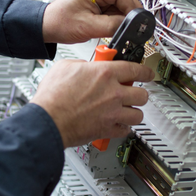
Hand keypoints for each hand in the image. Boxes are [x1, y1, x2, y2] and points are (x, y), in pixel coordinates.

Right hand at [31, 60, 154, 147]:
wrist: (47, 120)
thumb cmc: (53, 96)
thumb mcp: (65, 67)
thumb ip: (82, 65)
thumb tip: (86, 67)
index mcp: (105, 74)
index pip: (135, 70)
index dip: (145, 71)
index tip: (147, 73)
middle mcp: (113, 93)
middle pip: (142, 94)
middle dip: (139, 93)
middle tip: (133, 92)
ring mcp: (112, 113)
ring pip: (138, 114)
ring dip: (134, 111)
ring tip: (127, 109)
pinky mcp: (107, 129)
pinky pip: (125, 130)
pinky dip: (123, 127)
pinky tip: (117, 123)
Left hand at [42, 0, 141, 43]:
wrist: (48, 27)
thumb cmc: (60, 22)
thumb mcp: (88, 26)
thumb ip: (112, 25)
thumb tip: (130, 26)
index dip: (132, 7)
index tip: (137, 21)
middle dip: (129, 12)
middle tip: (133, 27)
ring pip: (121, 4)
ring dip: (123, 17)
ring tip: (121, 29)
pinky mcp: (98, 4)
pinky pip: (114, 10)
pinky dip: (117, 20)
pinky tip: (115, 27)